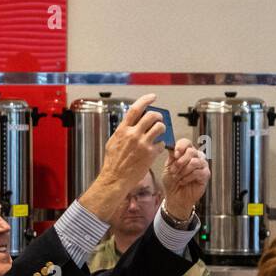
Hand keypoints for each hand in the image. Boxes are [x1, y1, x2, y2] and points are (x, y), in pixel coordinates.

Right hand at [79, 93, 164, 221]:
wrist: (115, 178)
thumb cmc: (113, 162)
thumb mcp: (113, 142)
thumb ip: (122, 131)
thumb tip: (130, 123)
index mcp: (122, 130)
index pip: (135, 109)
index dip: (146, 100)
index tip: (152, 97)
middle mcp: (133, 134)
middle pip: (151, 116)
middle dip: (158, 115)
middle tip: (159, 118)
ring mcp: (142, 144)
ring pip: (160, 127)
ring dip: (162, 128)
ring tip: (160, 132)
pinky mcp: (150, 154)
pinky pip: (161, 143)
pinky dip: (161, 144)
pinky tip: (157, 147)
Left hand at [160, 138, 209, 221]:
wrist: (174, 196)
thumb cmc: (171, 181)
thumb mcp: (168, 167)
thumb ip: (171, 156)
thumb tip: (171, 146)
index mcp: (186, 153)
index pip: (186, 142)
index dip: (181, 146)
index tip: (175, 154)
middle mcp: (196, 157)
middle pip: (191, 151)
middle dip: (180, 162)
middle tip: (173, 171)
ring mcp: (202, 165)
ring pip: (195, 162)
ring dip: (183, 171)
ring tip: (177, 177)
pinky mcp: (206, 175)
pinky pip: (198, 172)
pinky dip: (188, 177)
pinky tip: (183, 182)